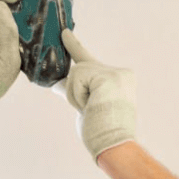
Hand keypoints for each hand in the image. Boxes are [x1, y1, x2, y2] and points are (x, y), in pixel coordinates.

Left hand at [52, 29, 136, 163]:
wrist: (115, 145)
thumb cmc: (102, 132)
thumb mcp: (87, 106)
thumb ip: (78, 91)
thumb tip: (57, 83)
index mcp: (120, 80)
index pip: (91, 61)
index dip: (74, 46)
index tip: (64, 33)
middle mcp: (121, 73)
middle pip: (80, 68)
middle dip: (74, 90)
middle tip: (88, 105)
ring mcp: (115, 73)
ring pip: (76, 73)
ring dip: (76, 96)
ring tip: (92, 110)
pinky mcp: (106, 76)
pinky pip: (76, 78)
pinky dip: (77, 95)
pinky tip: (92, 106)